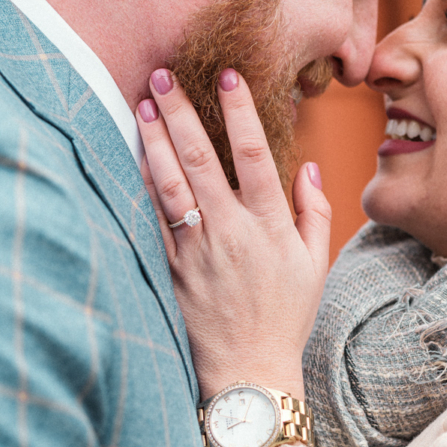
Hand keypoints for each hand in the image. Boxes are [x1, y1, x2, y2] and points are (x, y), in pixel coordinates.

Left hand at [137, 67, 331, 398]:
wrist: (248, 372)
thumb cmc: (284, 318)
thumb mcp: (314, 265)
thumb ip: (313, 212)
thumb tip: (307, 167)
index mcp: (269, 225)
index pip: (254, 153)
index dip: (239, 111)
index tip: (228, 75)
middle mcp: (230, 230)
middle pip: (201, 158)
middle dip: (181, 112)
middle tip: (163, 74)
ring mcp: (196, 248)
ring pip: (170, 182)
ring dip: (154, 139)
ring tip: (142, 103)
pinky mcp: (171, 267)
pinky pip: (153, 217)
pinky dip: (141, 183)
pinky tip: (132, 155)